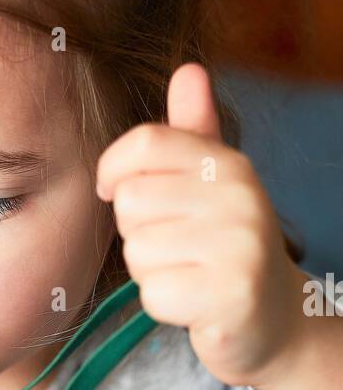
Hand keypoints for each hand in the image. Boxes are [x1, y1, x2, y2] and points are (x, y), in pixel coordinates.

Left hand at [95, 62, 306, 388]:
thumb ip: (193, 134)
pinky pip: (153, 295)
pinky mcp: (231, 297)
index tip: (113, 190)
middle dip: (138, 233)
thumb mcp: (213, 187)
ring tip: (188, 275)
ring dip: (151, 273)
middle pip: (131, 202)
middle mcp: (240, 197)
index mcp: (229, 164)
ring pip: (138, 253)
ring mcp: (240, 247)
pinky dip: (163, 306)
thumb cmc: (227, 249)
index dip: (113, 169)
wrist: (275, 319)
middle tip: (176, 249)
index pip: (146, 142)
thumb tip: (188, 70)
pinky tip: (193, 305)